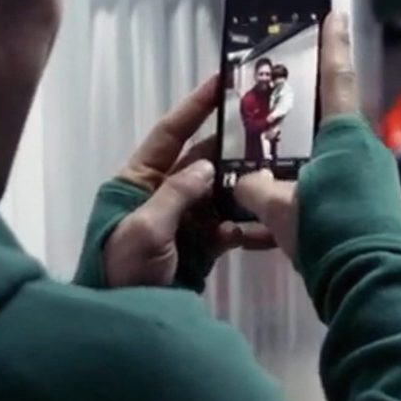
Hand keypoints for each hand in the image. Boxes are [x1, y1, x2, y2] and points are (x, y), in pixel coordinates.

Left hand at [104, 76, 272, 286]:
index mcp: (139, 180)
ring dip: (247, 188)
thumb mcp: (144, 229)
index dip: (195, 107)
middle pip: (205, 160)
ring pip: (223, 191)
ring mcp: (186, 217)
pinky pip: (231, 225)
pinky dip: (248, 227)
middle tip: (271, 131)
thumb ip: (176, 194)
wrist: (127, 319)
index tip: (222, 81)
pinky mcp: (203, 242)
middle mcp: (164, 192)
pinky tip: (267, 228)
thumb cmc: (123, 269)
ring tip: (278, 178)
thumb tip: (207, 167)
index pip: (170, 134)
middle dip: (235, 149)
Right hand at [235, 12, 357, 259]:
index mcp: (345, 136)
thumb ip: (254, 187)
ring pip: (331, 155)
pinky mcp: (374, 205)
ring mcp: (374, 178)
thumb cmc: (328, 233)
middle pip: (330, 119)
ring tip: (272, 155)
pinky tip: (288, 200)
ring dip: (305, 154)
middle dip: (306, 109)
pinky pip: (337, 183)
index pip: (337, 77)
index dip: (333, 42)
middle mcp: (364, 149)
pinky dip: (313, 184)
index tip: (335, 12)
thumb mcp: (279, 209)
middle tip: (279, 95)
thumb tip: (245, 182)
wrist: (375, 284)